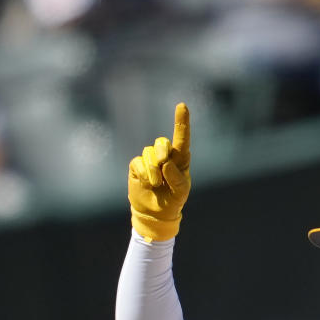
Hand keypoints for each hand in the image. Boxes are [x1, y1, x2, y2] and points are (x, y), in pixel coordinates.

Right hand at [128, 102, 190, 241]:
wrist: (155, 213)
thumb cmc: (172, 200)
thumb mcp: (180, 193)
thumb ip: (177, 179)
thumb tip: (166, 163)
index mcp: (180, 159)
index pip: (182, 139)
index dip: (181, 122)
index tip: (182, 106)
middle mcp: (165, 155)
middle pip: (162, 142)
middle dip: (162, 152)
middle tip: (163, 164)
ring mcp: (150, 159)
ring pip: (149, 154)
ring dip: (153, 171)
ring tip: (156, 184)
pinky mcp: (137, 165)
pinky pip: (139, 162)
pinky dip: (144, 174)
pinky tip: (148, 183)